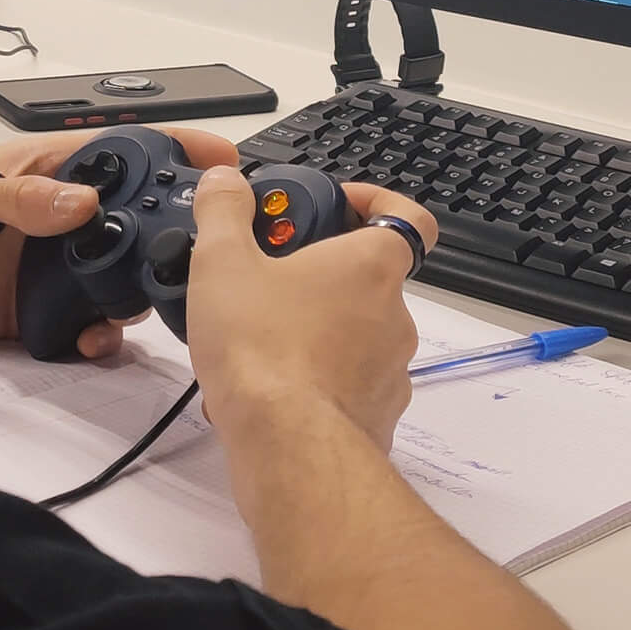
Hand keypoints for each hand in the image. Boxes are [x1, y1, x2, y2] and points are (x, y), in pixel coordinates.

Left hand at [0, 128, 245, 359]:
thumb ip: (19, 198)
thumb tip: (79, 203)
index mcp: (45, 172)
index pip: (125, 154)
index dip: (177, 155)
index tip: (225, 165)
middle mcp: (53, 219)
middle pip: (133, 222)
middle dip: (168, 239)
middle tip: (192, 260)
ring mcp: (43, 268)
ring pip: (114, 280)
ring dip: (134, 295)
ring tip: (136, 308)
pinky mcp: (27, 314)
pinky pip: (80, 327)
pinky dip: (97, 337)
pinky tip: (93, 342)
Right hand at [181, 170, 433, 449]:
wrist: (288, 447)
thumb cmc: (264, 349)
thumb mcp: (223, 263)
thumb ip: (223, 212)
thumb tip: (224, 182)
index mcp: (371, 265)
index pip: (407, 217)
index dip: (378, 203)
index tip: (341, 205)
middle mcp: (394, 315)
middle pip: (370, 279)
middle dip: (323, 277)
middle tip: (272, 279)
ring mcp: (391, 370)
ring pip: (357, 336)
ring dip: (317, 331)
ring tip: (258, 342)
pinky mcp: (377, 416)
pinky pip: (347, 387)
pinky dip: (315, 383)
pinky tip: (266, 392)